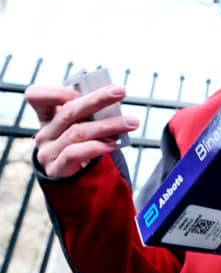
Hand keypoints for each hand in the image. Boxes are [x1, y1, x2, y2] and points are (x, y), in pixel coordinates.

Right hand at [24, 84, 139, 177]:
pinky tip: (114, 144)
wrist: (73, 181)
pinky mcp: (56, 170)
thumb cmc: (81, 146)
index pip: (36, 96)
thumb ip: (88, 112)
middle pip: (68, 111)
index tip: (82, 91)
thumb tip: (113, 96)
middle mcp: (44, 133)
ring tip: (132, 122)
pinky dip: (96, 146)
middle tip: (121, 91)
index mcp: (47, 117)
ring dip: (109, 125)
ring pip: (78, 132)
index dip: (57, 92)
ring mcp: (47, 152)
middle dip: (98, 98)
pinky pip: (75, 154)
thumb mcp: (79, 126)